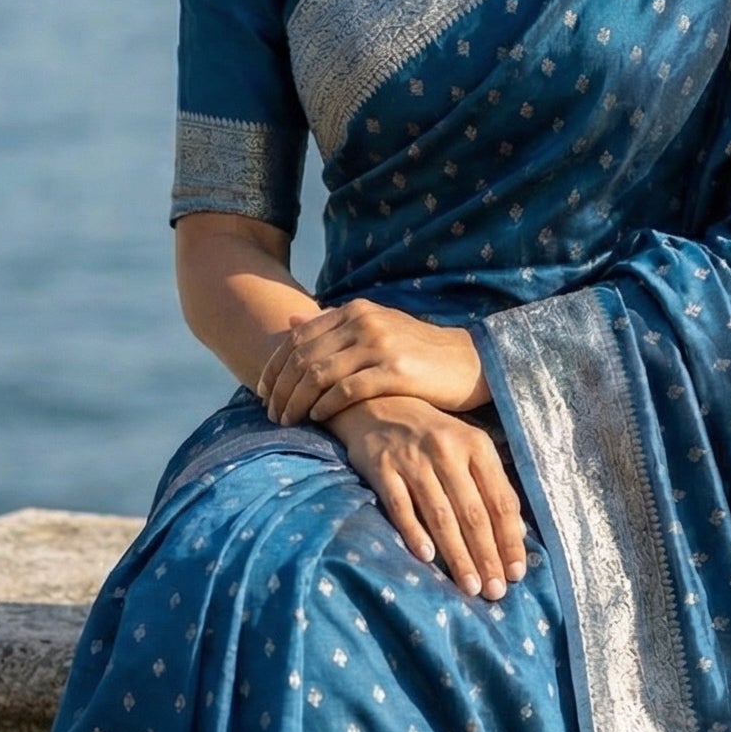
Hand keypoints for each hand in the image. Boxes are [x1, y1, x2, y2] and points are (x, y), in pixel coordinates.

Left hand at [257, 298, 488, 425]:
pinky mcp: (396, 370)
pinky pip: (347, 390)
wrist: (468, 362)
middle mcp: (364, 321)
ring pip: (319, 374)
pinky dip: (326, 405)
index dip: (274, 365)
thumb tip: (290, 319)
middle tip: (270, 413)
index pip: (297, 337)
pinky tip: (317, 418)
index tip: (261, 391)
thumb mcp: (374, 328)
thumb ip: (332, 325)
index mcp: (354, 310)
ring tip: (288, 421)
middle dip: (280, 388)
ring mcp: (380, 344)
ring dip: (297, 401)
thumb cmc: (417, 352)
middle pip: (303, 357)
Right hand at [324, 395, 526, 601]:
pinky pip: (400, 506)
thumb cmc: (432, 435)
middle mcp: (447, 451)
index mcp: (476, 446)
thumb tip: (516, 533)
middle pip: (473, 513)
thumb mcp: (467, 448)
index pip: (500, 500)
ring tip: (470, 586)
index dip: (510, 539)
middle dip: (487, 556)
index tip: (516, 572)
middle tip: (496, 591)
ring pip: (441, 514)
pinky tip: (427, 557)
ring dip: (457, 554)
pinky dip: (414, 531)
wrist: (378, 404)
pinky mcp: (381, 468)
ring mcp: (412, 459)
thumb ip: (491, 485)